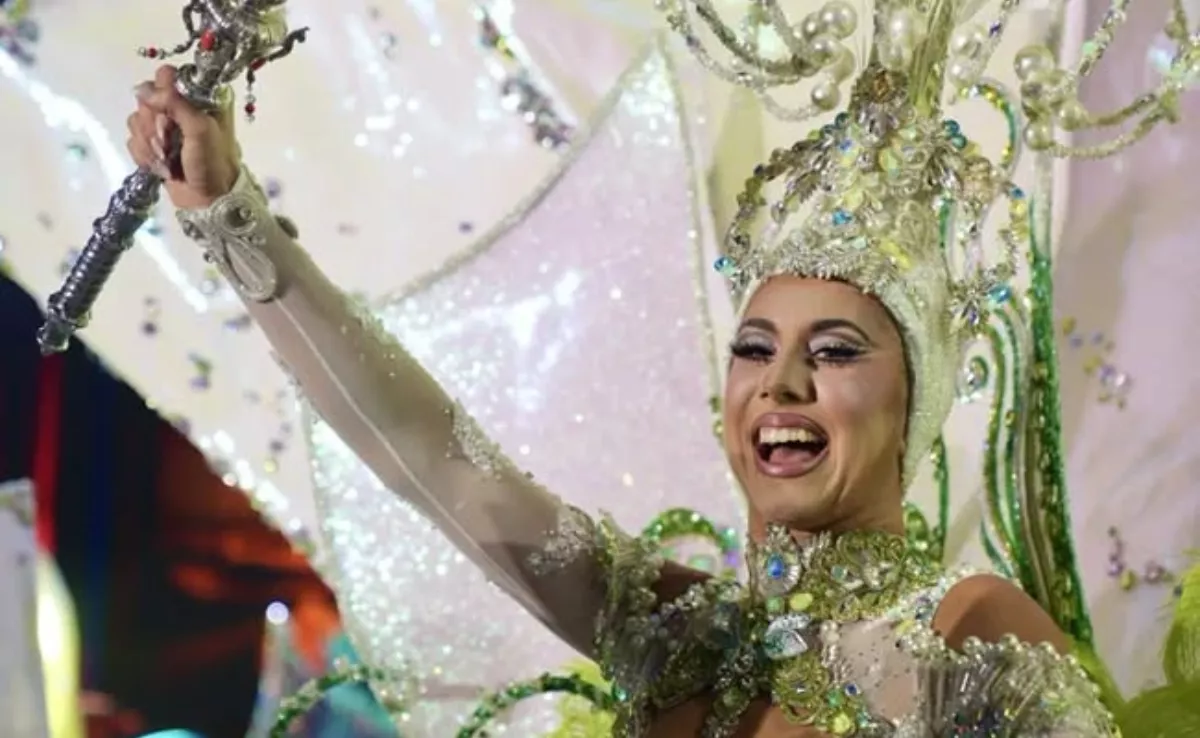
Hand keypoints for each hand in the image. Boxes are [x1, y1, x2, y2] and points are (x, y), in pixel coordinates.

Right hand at [126, 65, 239, 209]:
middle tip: (168, 140)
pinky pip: (133, 141)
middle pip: (146, 97)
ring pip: (136, 119)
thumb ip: (175, 103)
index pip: (166, 76)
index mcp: (201, 96)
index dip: (161, 93)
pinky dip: (145, 156)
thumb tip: (144, 89)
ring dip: (150, 143)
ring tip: (168, 158)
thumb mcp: (200, 128)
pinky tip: (162, 167)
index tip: (168, 113)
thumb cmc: (213, 163)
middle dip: (153, 123)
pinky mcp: (154, 146)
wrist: (211, 200)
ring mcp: (166, 127)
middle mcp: (182, 107)